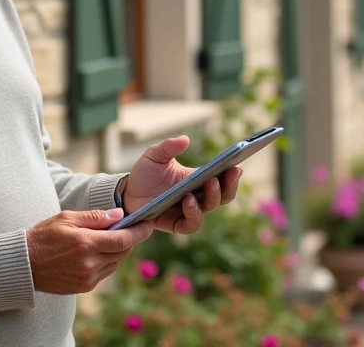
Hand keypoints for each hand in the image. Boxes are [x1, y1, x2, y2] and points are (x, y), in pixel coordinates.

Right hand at [27, 208, 153, 294]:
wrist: (23, 265)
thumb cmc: (43, 236)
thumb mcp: (67, 218)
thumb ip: (95, 217)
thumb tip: (119, 215)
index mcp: (85, 244)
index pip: (123, 240)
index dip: (140, 232)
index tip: (148, 224)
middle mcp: (89, 264)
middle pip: (123, 252)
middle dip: (130, 239)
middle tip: (131, 227)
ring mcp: (87, 278)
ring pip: (116, 263)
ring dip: (119, 250)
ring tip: (112, 238)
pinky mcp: (84, 287)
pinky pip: (106, 272)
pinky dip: (108, 260)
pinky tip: (99, 251)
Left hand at [122, 135, 241, 234]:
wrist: (126, 194)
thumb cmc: (145, 174)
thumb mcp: (154, 155)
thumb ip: (168, 147)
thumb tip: (185, 139)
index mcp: (198, 179)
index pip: (222, 179)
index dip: (232, 174)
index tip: (237, 165)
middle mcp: (198, 197)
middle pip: (223, 196)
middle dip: (228, 185)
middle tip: (228, 172)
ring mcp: (188, 212)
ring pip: (209, 209)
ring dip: (212, 197)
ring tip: (207, 184)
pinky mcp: (176, 224)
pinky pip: (191, 224)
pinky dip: (193, 214)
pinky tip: (187, 201)